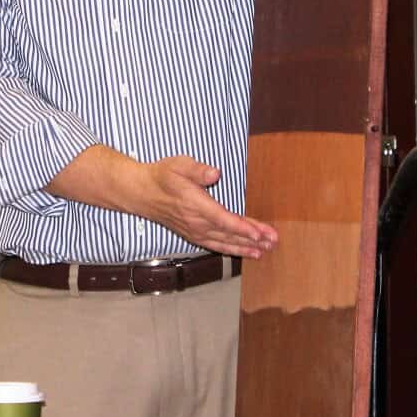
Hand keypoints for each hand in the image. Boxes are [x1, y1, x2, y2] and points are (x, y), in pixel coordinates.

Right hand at [138, 156, 277, 258]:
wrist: (143, 193)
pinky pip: (216, 245)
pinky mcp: (194, 236)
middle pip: (228, 233)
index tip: (259, 233)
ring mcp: (194, 231)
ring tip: (265, 251)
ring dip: (245, 247)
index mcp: (194, 204)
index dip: (242, 228)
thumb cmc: (163, 176)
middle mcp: (196, 222)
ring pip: (224, 243)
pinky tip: (246, 252)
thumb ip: (197, 170)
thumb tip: (215, 173)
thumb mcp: (179, 165)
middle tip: (273, 241)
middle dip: (252, 239)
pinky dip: (232, 250)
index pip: (222, 219)